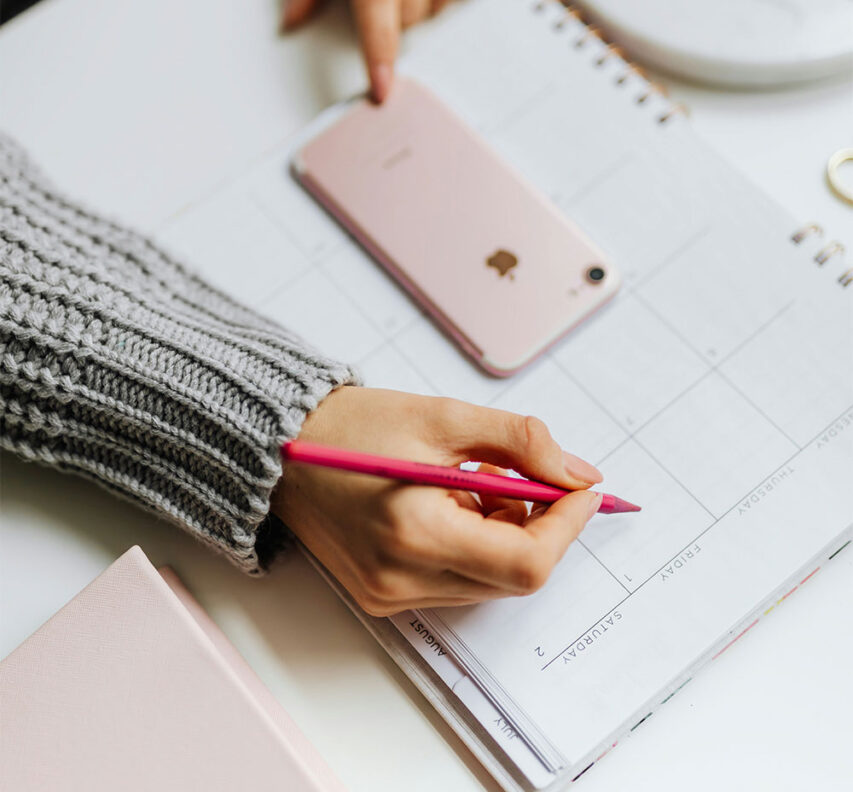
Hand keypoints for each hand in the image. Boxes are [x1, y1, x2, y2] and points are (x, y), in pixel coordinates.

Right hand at [272, 387, 602, 615]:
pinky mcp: (382, 596)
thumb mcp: (443, 417)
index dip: (567, 526)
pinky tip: (451, 504)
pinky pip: (457, 582)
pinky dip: (474, 546)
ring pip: (489, 582)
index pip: (527, 562)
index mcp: (415, 534)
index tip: (580, 488)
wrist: (282, 449)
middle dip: (538, 527)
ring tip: (474, 483)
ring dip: (505, 536)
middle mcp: (401, 579)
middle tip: (527, 477)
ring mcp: (389, 594)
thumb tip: (578, 475)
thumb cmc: (354, 427)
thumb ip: (520, 443)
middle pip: (513, 577)